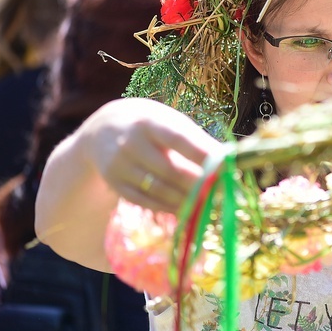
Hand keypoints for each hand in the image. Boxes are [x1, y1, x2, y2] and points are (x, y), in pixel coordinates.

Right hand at [77, 98, 222, 213]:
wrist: (103, 129)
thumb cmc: (151, 125)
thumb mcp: (170, 121)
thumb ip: (196, 140)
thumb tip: (228, 161)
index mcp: (149, 122)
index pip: (178, 139)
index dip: (202, 154)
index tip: (227, 166)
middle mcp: (131, 143)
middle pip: (170, 170)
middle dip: (199, 183)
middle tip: (223, 191)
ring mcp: (120, 165)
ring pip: (159, 189)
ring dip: (187, 199)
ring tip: (209, 202)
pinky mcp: (115, 184)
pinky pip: (146, 201)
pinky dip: (169, 207)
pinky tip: (188, 209)